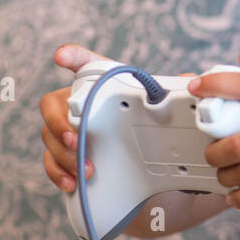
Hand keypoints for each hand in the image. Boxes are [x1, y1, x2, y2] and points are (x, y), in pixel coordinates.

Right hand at [38, 42, 197, 192]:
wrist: (141, 164)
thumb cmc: (143, 124)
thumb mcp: (158, 110)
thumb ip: (171, 94)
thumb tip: (190, 80)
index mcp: (98, 84)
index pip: (83, 63)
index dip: (72, 56)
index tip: (61, 56)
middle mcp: (74, 103)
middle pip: (52, 105)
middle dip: (60, 123)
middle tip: (77, 140)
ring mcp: (64, 129)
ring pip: (49, 137)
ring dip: (65, 155)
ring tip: (85, 169)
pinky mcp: (63, 155)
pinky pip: (50, 163)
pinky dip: (59, 173)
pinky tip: (72, 183)